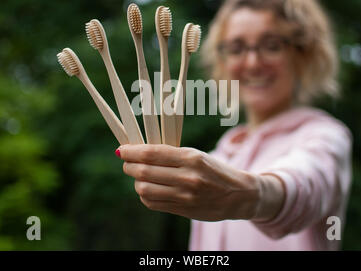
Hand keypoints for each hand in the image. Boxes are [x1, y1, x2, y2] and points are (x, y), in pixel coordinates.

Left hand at [118, 144, 261, 220]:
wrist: (239, 195)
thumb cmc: (214, 170)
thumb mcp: (196, 155)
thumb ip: (170, 155)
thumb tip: (139, 152)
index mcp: (191, 157)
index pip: (152, 153)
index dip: (132, 151)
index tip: (122, 149)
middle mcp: (187, 177)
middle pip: (144, 172)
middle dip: (129, 166)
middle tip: (126, 162)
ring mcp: (185, 196)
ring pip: (144, 189)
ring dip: (135, 181)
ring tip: (138, 176)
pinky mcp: (183, 210)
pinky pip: (153, 203)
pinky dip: (144, 195)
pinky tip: (148, 189)